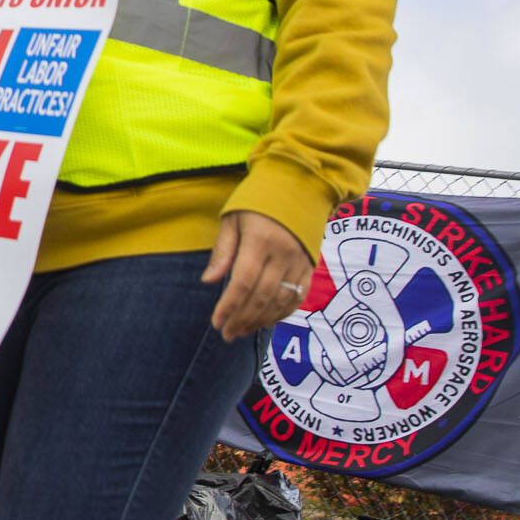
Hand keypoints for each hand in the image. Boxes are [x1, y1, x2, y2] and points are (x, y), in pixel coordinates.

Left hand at [204, 210, 315, 342]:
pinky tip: (266, 322)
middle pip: (262, 296)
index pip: (242, 282)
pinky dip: (282, 313)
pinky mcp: (310, 265)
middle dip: (242, 319)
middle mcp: (283, 253)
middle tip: (227, 334)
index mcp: (260, 240)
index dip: (229, 306)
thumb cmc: (258, 199)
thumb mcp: (233, 218)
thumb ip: (222, 251)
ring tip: (242, 331)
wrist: (300, 185)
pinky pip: (298, 296)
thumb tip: (208, 281)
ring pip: (281, 300)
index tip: (216, 322)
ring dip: (260, 320)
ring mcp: (300, 261)